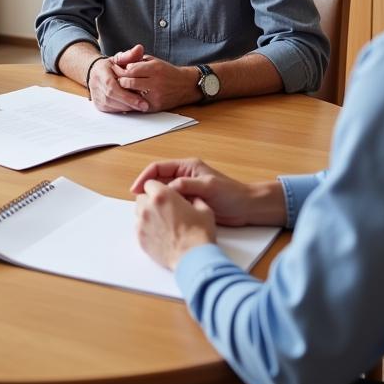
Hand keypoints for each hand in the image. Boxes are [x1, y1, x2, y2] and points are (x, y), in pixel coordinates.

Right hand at [88, 46, 148, 112]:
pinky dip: (122, 110)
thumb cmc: (111, 66)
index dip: (127, 95)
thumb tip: (139, 48)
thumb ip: (130, 55)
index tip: (142, 100)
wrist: (96, 72)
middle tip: (145, 106)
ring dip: (127, 107)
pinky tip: (132, 108)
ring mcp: (95, 96)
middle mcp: (95, 84)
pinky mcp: (98, 104)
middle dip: (129, 103)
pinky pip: (111, 110)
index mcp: (100, 72)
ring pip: (111, 106)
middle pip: (112, 97)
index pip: (112, 86)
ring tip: (141, 106)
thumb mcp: (120, 58)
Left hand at [117, 55, 199, 111]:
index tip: (119, 70)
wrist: (186, 85)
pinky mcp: (155, 106)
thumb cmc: (167, 72)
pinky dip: (132, 100)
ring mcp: (156, 96)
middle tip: (118, 80)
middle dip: (121, 81)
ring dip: (126, 92)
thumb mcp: (154, 61)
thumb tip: (120, 65)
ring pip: (131, 95)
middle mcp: (156, 82)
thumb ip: (138, 61)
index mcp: (155, 68)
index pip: (130, 70)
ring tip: (123, 88)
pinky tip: (131, 96)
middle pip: (128, 83)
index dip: (122, 70)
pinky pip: (138, 104)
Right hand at [130, 158, 285, 226]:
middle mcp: (185, 176)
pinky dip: (165, 209)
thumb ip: (187, 185)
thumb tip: (167, 190)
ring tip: (147, 212)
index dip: (145, 177)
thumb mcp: (208, 187)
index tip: (136, 190)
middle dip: (147, 190)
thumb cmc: (231, 194)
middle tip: (139, 203)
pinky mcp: (190, 202)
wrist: (247, 208)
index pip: (158, 168)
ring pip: (164, 193)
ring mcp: (187, 190)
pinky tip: (160, 218)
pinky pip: (172, 204)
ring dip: (155, 201)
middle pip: (159, 180)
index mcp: (187, 166)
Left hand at [135, 179, 216, 269]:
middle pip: (141, 197)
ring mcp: (142, 224)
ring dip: (146, 213)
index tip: (163, 193)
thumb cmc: (199, 233)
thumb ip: (194, 199)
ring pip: (138, 212)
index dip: (157, 188)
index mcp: (162, 195)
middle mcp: (148, 207)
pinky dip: (146, 228)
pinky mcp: (141, 239)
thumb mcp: (203, 209)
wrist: (194, 258)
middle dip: (150, 200)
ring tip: (161, 221)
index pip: (149, 183)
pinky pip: (139, 228)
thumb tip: (192, 199)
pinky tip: (159, 234)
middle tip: (163, 208)